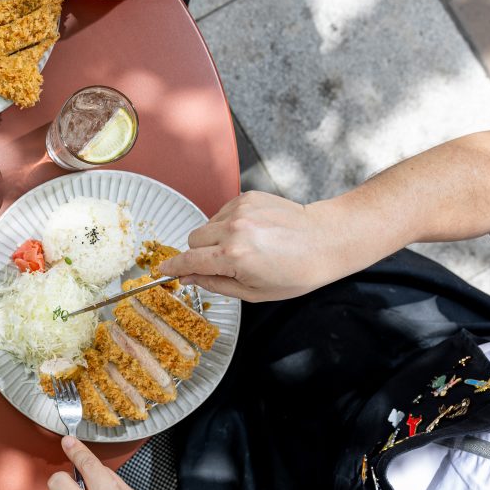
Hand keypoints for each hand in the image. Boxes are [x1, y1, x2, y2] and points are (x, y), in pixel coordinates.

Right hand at [158, 191, 349, 301]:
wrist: (327, 240)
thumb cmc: (298, 272)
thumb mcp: (255, 292)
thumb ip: (216, 284)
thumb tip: (188, 278)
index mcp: (233, 257)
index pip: (189, 261)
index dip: (173, 267)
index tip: (162, 270)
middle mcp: (232, 229)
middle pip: (193, 239)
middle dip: (200, 253)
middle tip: (222, 263)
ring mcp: (240, 210)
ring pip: (207, 225)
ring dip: (215, 237)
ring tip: (244, 246)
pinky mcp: (247, 197)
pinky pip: (222, 212)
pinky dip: (229, 224)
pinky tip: (253, 232)